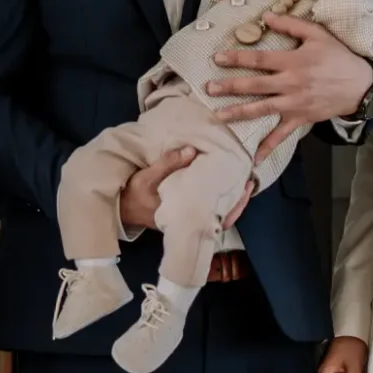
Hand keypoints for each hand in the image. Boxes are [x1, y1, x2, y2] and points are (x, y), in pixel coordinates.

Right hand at [123, 148, 256, 234]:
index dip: (233, 207)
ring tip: (242, 180)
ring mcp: (188, 219)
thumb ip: (168, 164)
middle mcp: (189, 222)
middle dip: (237, 202)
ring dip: (230, 200)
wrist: (123, 208)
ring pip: (216, 213)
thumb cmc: (134, 194)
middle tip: (249, 182)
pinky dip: (218, 197)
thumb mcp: (147, 177)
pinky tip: (225, 182)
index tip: (244, 188)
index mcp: (182, 217)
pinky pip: (208, 208)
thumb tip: (192, 150)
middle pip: (221, 217)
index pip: (215, 218)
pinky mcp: (186, 213)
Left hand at [208, 14, 372, 160]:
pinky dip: (267, 147)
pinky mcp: (300, 119)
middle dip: (229, 87)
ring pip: (262, 110)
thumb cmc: (339, 56)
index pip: (259, 60)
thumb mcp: (318, 34)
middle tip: (208, 89)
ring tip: (218, 116)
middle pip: (254, 86)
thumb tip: (266, 16)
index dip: (237, 59)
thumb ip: (291, 23)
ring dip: (238, 113)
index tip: (217, 59)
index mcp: (293, 62)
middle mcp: (290, 84)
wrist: (361, 85)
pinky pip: (281, 136)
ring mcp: (294, 104)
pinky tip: (252, 158)